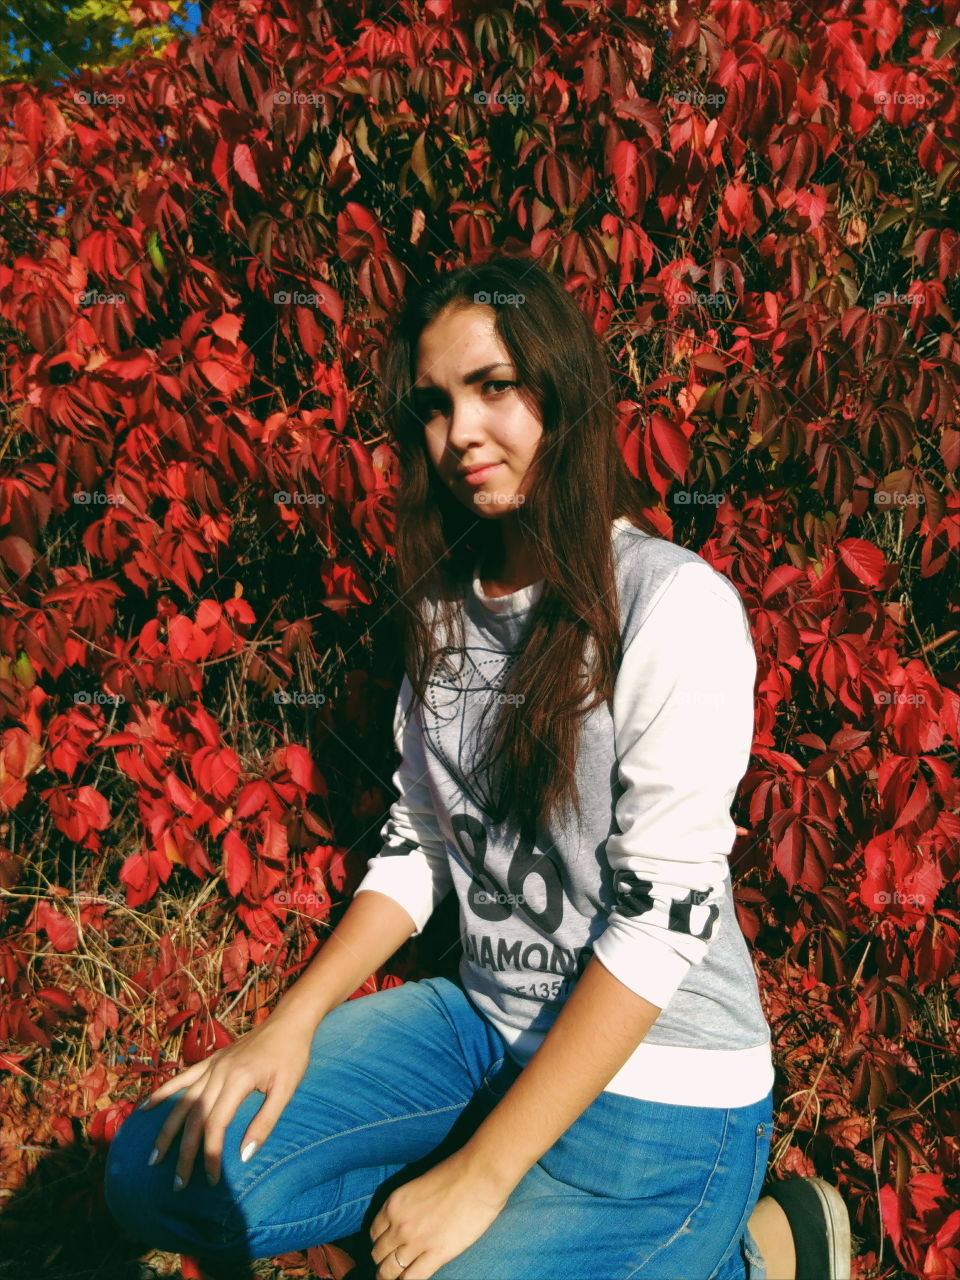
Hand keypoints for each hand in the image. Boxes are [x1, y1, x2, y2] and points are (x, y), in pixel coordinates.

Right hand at [137, 1011, 312, 1192]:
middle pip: (194, 1117)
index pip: (216, 1124)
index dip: (210, 1153)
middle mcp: (218, 1071)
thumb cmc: (292, 1056)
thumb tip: (243, 1156)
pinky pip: (181, 1078)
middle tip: (177, 1184)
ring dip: (166, 1130)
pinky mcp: (211, 1060)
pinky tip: (146, 1108)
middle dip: (183, 1152)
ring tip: (154, 1157)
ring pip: (182, 1101)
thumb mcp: (286, 1090)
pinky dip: (162, 1093)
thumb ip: (265, 1122)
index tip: (211, 1179)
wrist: (289, 1021)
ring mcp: (212, 1065)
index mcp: (238, 1080)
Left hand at [369, 1153, 511, 1279]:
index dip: (380, 1242)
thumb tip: (410, 1220)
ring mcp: (416, 1242)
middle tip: (391, 1264)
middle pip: (378, 1254)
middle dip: (383, 1260)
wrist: (479, 1176)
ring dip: (390, 1276)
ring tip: (396, 1278)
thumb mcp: (419, 1185)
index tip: (387, 1247)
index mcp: (394, 1204)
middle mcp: (399, 1225)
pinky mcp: (436, 1255)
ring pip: (389, 1271)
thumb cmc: (455, 1173)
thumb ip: (409, 1206)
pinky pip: (411, 1279)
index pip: (374, 1233)